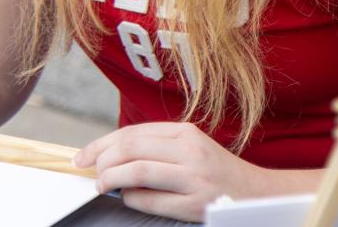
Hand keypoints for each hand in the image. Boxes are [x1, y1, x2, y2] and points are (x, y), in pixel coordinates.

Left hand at [74, 122, 266, 222]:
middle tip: (91, 172)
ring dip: (111, 179)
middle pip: (130, 149)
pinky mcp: (195, 204)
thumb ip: (155, 146)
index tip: (83, 156)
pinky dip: (131, 199)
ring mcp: (194, 178)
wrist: (255, 194)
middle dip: (102, 161)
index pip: (132, 133)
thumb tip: (109, 153)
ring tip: (103, 185)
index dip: (101, 144)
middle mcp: (190, 151)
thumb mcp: (190, 146)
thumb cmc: (214, 170)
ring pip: (137, 172)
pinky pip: (151, 200)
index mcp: (185, 132)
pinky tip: (128, 198)